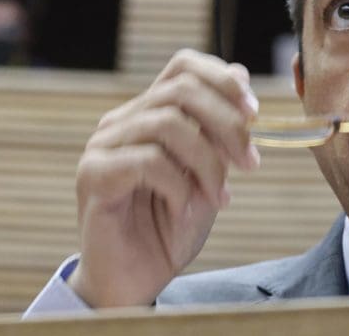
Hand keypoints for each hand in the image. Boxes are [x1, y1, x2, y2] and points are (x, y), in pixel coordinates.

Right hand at [68, 49, 260, 306]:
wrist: (134, 281)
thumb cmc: (170, 228)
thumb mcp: (208, 174)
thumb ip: (220, 131)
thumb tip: (241, 78)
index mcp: (148, 112)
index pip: (183, 66)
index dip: (223, 78)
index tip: (255, 111)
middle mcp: (122, 120)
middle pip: (181, 89)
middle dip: (228, 124)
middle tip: (251, 163)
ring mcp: (103, 145)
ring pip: (168, 124)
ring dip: (208, 162)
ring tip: (219, 198)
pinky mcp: (93, 175)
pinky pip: (148, 162)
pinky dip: (180, 186)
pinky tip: (187, 210)